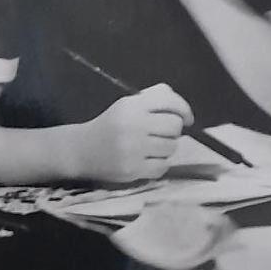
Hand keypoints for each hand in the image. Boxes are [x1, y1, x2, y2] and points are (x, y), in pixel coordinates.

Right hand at [76, 83, 193, 183]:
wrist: (82, 150)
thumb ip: (153, 99)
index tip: (188, 119)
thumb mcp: (127, 104)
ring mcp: (133, 149)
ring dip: (167, 147)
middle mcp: (134, 125)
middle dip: (174, 130)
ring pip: (171, 148)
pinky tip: (150, 160)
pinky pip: (162, 167)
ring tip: (155, 147)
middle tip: (164, 133)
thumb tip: (180, 107)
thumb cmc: (110, 125)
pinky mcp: (132, 170)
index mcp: (133, 105)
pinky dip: (161, 164)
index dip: (185, 110)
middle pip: (174, 127)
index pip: (170, 102)